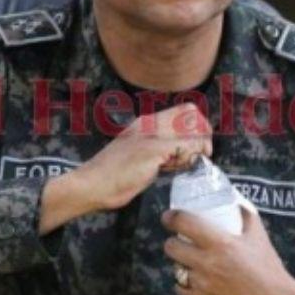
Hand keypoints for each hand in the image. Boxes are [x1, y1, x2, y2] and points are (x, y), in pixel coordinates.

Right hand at [39, 103, 211, 232]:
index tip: (198, 145)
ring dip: (196, 147)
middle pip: (191, 113)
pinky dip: (188, 157)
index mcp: (145, 123)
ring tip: (185, 163)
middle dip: (203, 134)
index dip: (198, 125)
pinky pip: (184, 147)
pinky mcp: (151, 150)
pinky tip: (176, 168)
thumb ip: (157, 150)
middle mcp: (149, 124)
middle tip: (201, 154)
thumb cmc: (112, 176)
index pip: (184, 110)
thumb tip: (181, 153)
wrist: (91, 185)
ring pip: (190, 129)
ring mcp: (150, 135)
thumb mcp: (137, 155)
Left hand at [162, 205, 294, 294]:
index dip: (171, 218)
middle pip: (171, 247)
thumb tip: (236, 201)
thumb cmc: (269, 268)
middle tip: (179, 241)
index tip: (168, 217)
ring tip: (189, 262)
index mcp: (220, 243)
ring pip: (175, 269)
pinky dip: (184, 285)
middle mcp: (207, 263)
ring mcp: (202, 285)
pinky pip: (180, 290)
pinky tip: (193, 281)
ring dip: (180, 264)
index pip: (183, 223)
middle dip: (173, 242)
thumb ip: (246, 216)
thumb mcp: (259, 236)